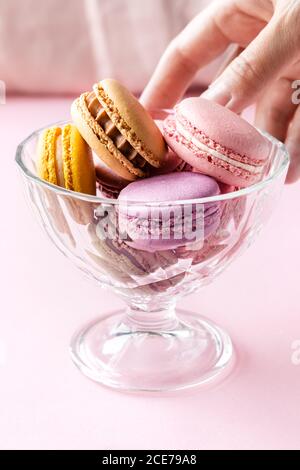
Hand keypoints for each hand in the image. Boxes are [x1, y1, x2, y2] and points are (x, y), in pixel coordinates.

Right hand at [141, 0, 299, 182]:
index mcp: (242, 8)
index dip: (164, 86)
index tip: (147, 123)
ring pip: (266, 110)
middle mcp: (261, 38)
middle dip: (218, 128)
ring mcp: (289, 61)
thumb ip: (251, 68)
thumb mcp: (291, 23)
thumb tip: (209, 112)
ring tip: (252, 177)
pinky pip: (299, 115)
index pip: (188, 51)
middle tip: (200, 163)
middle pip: (227, 91)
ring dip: (261, 145)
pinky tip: (290, 169)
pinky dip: (296, 142)